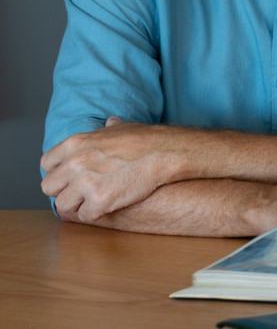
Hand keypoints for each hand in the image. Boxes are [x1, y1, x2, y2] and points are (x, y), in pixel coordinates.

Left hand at [41, 117, 181, 221]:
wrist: (166, 152)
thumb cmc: (147, 139)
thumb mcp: (122, 127)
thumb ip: (108, 129)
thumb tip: (109, 123)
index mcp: (75, 144)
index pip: (46, 163)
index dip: (58, 172)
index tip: (70, 177)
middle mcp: (75, 163)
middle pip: (49, 187)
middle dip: (64, 190)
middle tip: (81, 191)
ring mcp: (85, 183)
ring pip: (63, 205)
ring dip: (77, 205)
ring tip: (94, 201)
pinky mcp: (100, 201)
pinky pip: (84, 216)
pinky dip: (95, 214)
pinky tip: (107, 207)